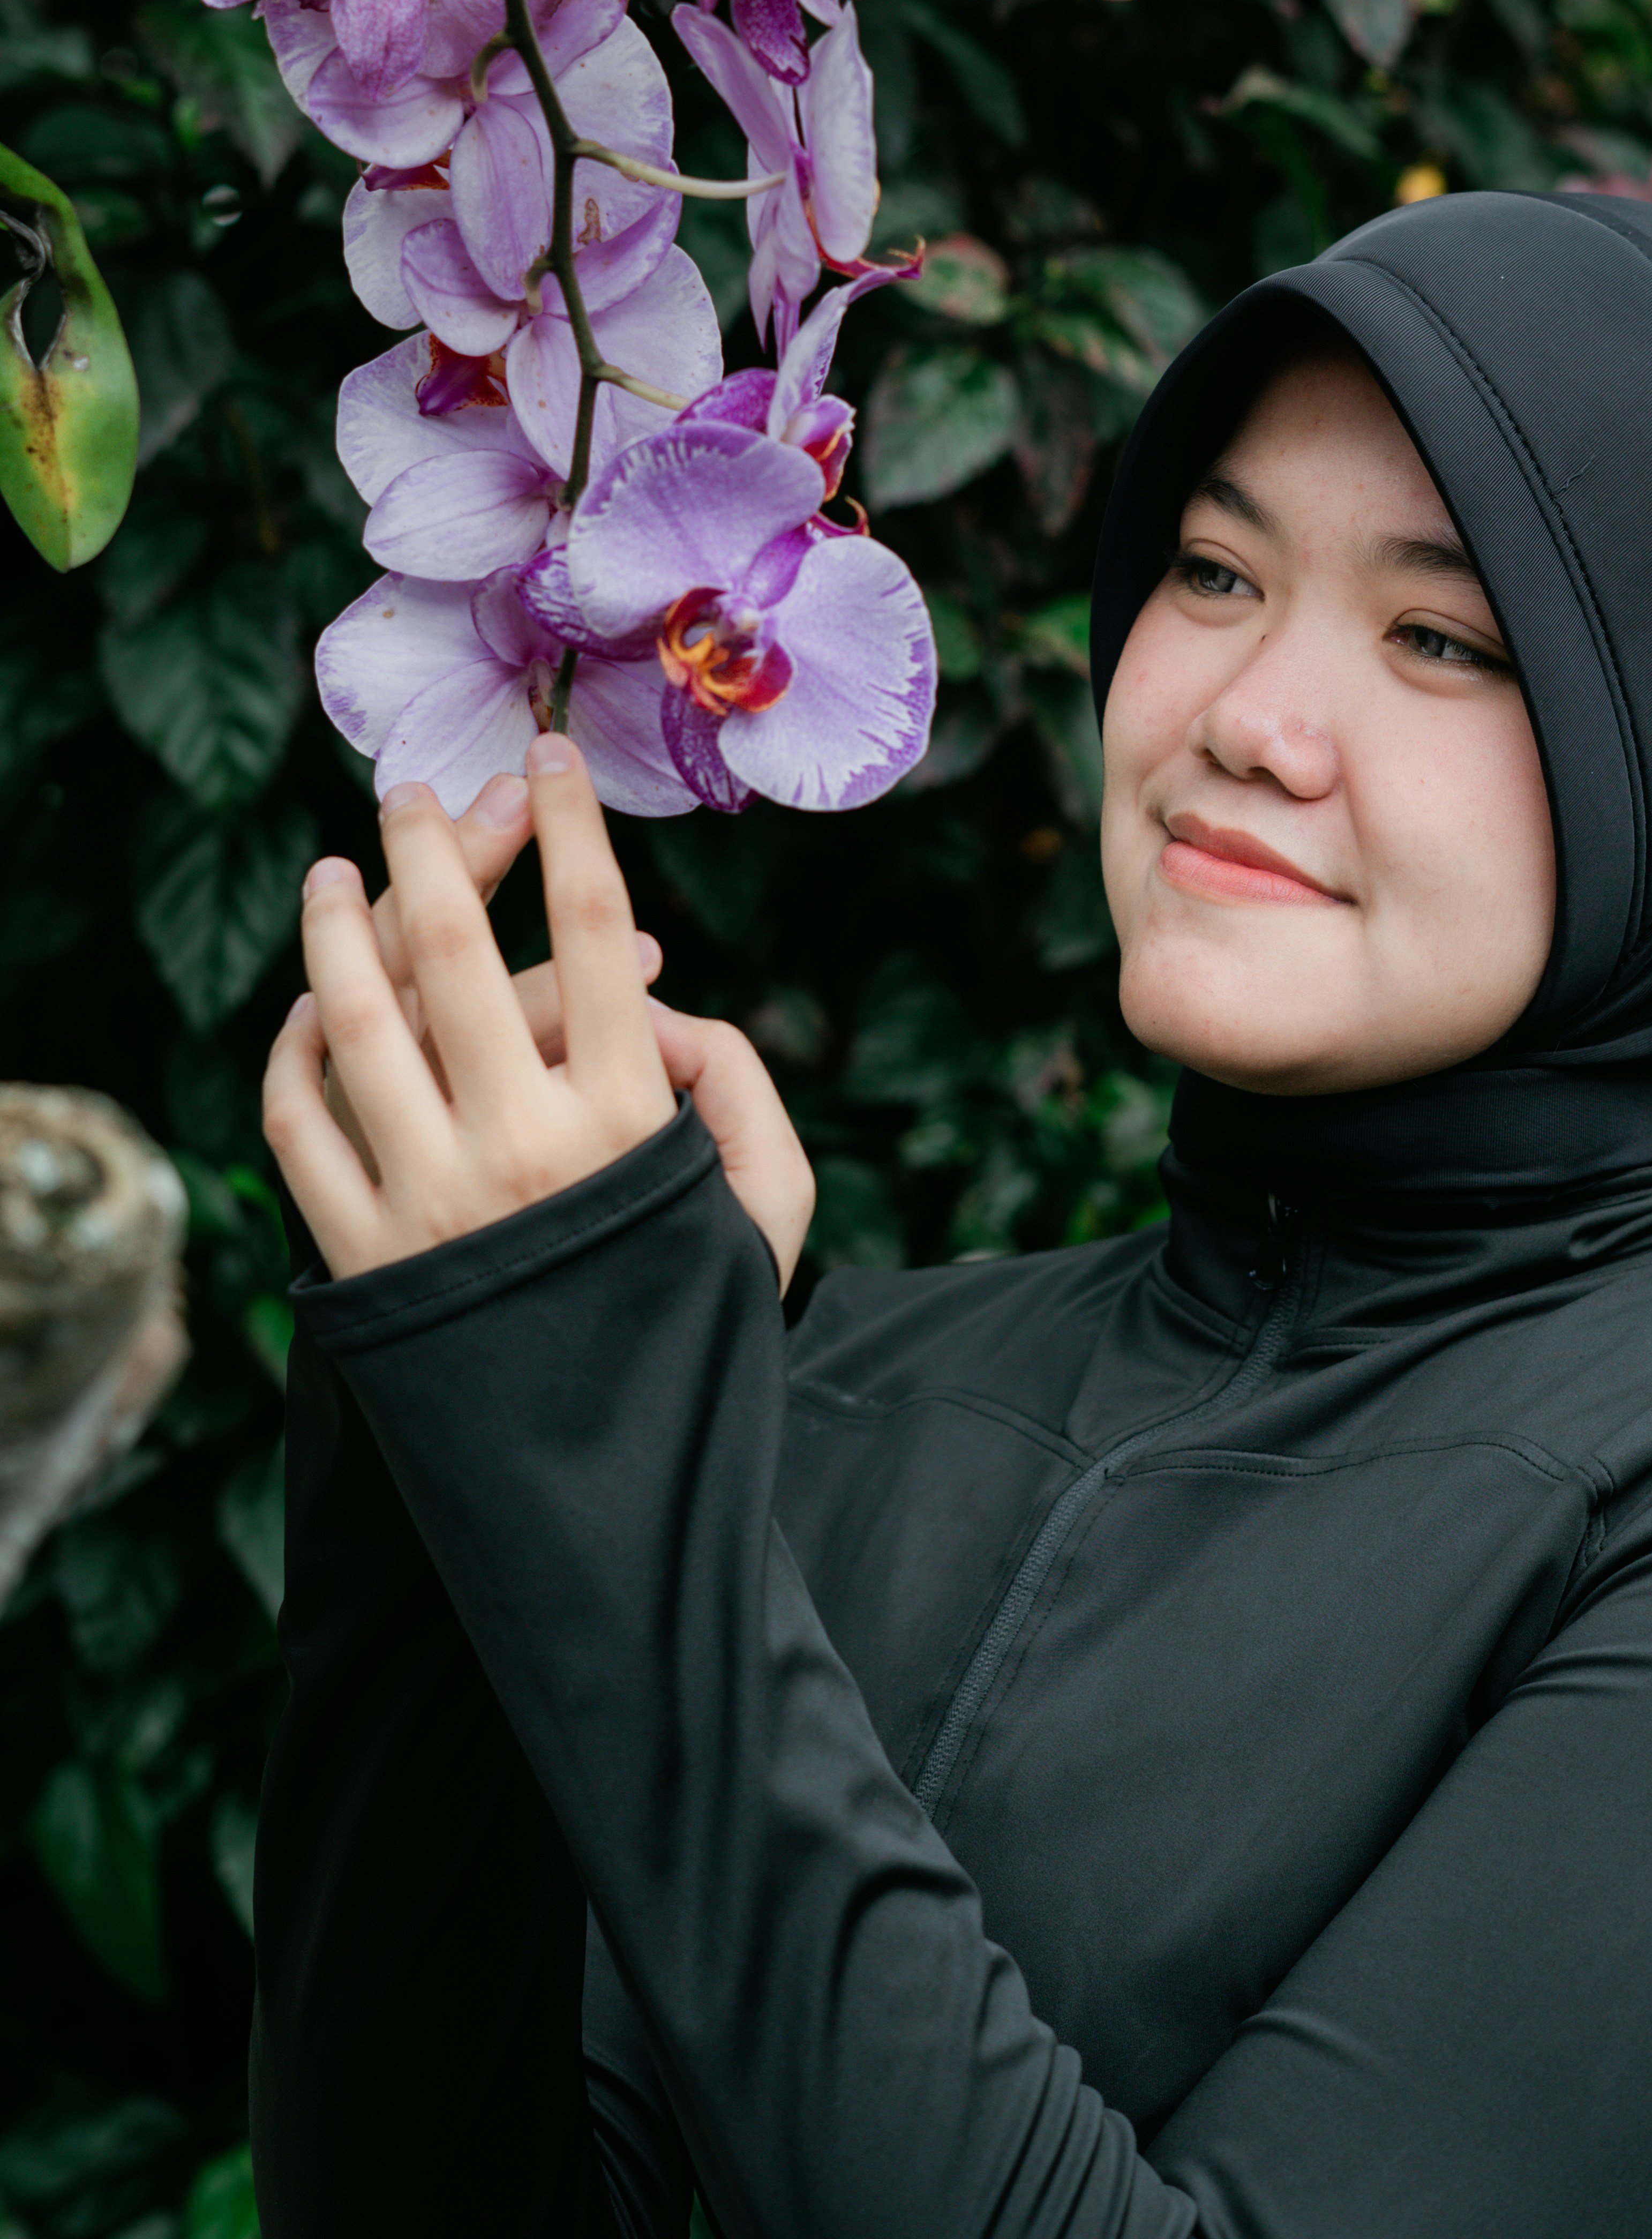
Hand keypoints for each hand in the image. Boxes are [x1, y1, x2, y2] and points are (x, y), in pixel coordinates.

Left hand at [265, 736, 814, 1293]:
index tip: (550, 754)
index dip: (572, 824)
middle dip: (433, 848)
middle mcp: (523, 1150)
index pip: (589, 932)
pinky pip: (301, 1126)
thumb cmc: (696, 1325)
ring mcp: (428, 1204)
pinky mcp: (357, 1260)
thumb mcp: (769, 1206)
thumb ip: (742, 1088)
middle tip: (415, 791)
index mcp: (630, 1127)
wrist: (608, 1484)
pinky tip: (310, 1009)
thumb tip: (661, 1006)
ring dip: (336, 927)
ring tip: (334, 868)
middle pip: (454, 951)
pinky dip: (295, 1055)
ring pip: (358, 1022)